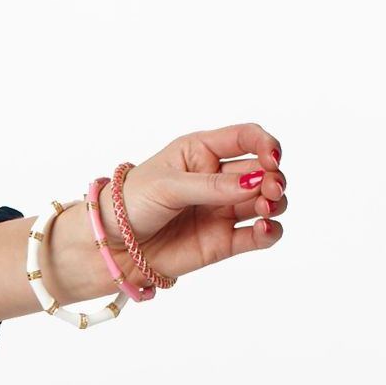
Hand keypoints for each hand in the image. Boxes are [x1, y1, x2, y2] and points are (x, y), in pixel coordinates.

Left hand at [110, 126, 286, 282]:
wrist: (111, 247)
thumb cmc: (131, 204)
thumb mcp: (168, 186)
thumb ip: (212, 186)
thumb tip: (255, 183)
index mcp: (202, 151)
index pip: (246, 138)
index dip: (266, 144)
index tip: (272, 158)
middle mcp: (218, 178)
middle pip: (262, 171)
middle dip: (273, 178)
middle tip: (270, 189)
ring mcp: (223, 210)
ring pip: (266, 201)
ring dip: (275, 202)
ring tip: (263, 208)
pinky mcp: (224, 241)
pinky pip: (258, 235)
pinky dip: (269, 231)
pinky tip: (264, 228)